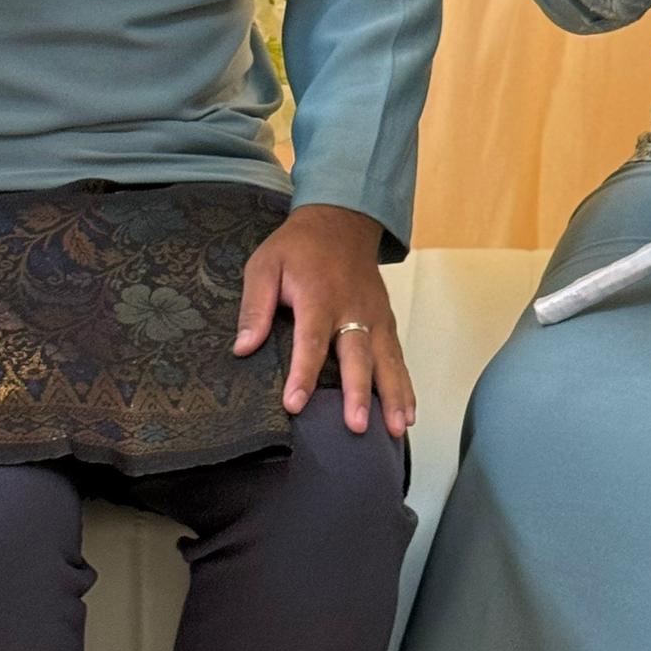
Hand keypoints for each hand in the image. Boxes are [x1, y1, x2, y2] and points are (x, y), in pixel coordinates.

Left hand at [231, 204, 415, 437]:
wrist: (341, 221)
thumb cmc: (298, 248)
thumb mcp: (264, 265)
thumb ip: (255, 306)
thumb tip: (244, 347)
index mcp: (319, 296)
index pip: (311, 340)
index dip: (303, 373)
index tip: (295, 403)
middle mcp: (352, 309)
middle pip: (358, 355)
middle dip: (358, 393)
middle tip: (356, 426)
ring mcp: (374, 316)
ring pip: (387, 360)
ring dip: (393, 396)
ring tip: (396, 429)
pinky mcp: (386, 321)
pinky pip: (398, 357)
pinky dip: (405, 386)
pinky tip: (407, 415)